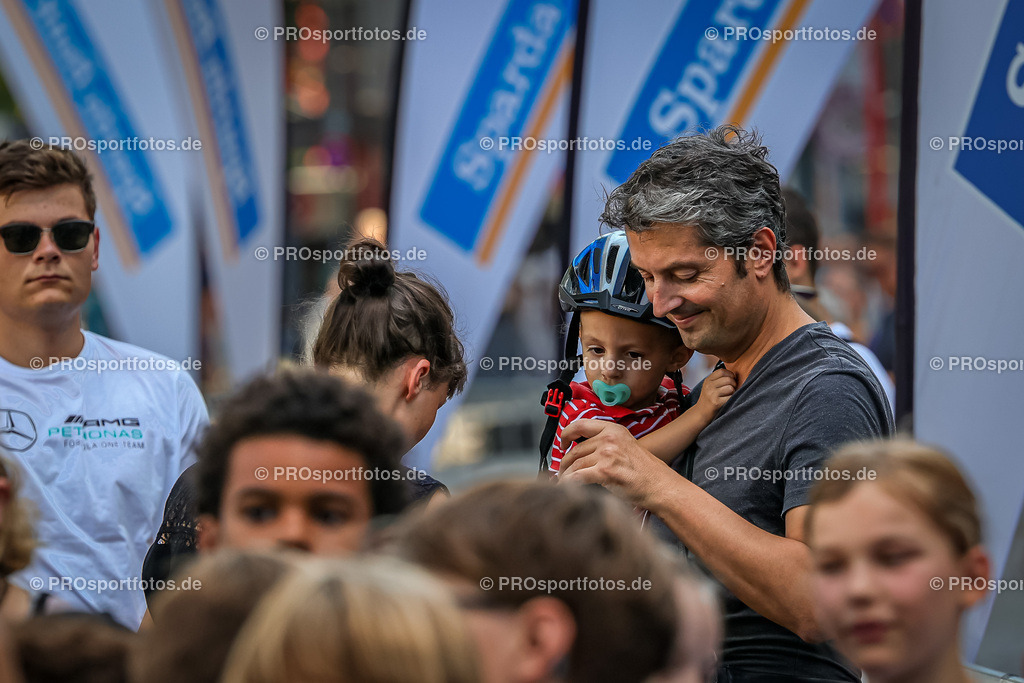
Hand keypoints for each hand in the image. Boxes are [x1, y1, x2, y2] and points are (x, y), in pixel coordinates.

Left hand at [558, 419, 673, 507]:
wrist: (659, 484)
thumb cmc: (644, 470)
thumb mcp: (625, 445)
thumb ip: (604, 443)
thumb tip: (581, 452)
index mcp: (612, 429)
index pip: (580, 425)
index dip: (566, 434)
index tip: (563, 443)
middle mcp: (609, 438)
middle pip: (576, 450)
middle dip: (565, 463)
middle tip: (561, 471)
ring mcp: (607, 454)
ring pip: (575, 464)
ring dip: (566, 475)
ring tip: (563, 482)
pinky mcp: (605, 471)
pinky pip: (578, 477)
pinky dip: (568, 483)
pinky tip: (566, 488)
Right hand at [694, 367, 736, 419]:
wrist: (701, 412)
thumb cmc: (708, 399)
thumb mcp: (709, 386)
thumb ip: (718, 379)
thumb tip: (733, 375)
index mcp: (708, 380)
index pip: (722, 371)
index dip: (730, 374)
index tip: (732, 378)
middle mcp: (709, 386)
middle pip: (728, 379)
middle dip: (734, 383)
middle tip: (733, 388)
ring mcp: (712, 394)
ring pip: (730, 387)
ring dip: (733, 391)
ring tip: (729, 394)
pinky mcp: (716, 402)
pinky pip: (730, 397)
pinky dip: (732, 398)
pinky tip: (728, 400)